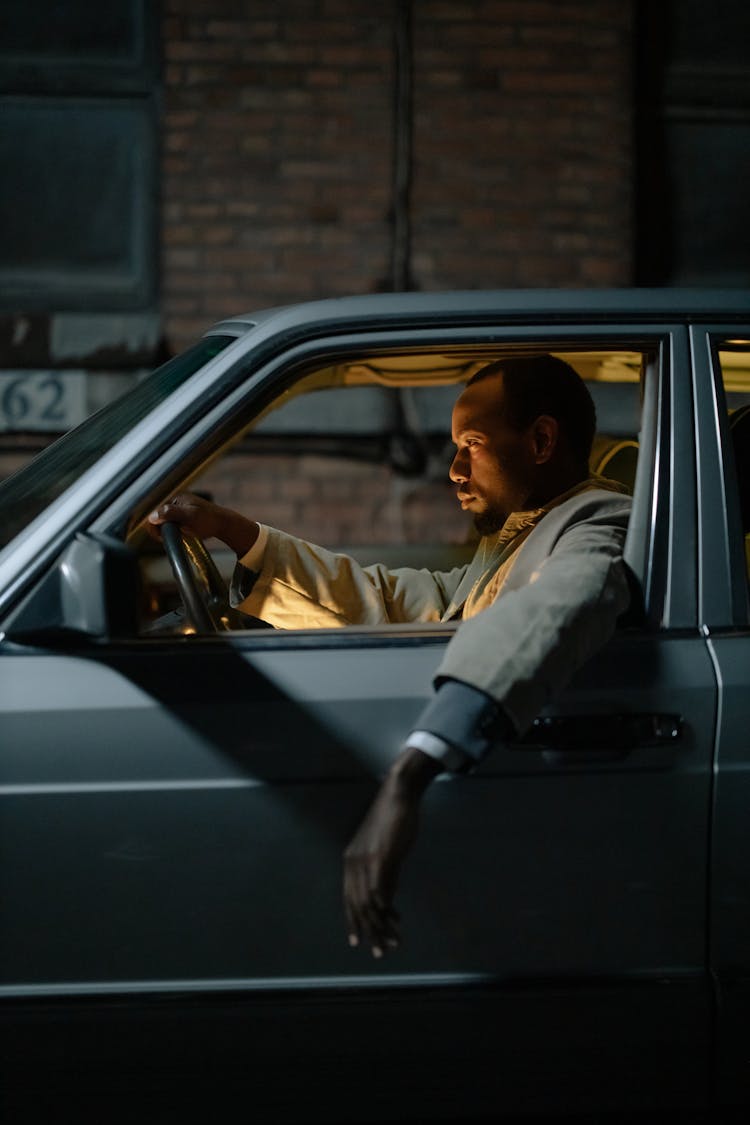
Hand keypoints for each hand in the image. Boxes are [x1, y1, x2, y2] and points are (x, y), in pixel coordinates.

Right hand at [148, 493, 258, 556]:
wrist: (225, 525)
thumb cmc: (209, 520)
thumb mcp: (188, 517)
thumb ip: (170, 514)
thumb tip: (152, 516)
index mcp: (176, 499)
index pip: (155, 513)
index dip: (156, 527)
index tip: (163, 536)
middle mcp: (177, 503)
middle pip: (160, 518)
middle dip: (163, 529)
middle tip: (176, 536)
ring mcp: (182, 510)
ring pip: (166, 524)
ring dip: (170, 532)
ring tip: (182, 535)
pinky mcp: (186, 517)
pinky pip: (174, 525)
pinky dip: (176, 532)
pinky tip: (184, 535)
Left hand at [343, 748, 440, 957]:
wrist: (398, 795)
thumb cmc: (393, 819)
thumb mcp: (383, 849)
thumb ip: (382, 872)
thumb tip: (386, 898)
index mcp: (350, 860)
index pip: (348, 899)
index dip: (353, 921)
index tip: (358, 941)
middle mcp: (353, 863)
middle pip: (358, 906)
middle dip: (369, 932)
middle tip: (380, 951)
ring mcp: (365, 861)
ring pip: (369, 904)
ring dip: (382, 927)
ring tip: (393, 943)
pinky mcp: (381, 858)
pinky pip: (380, 891)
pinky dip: (387, 910)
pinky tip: (395, 921)